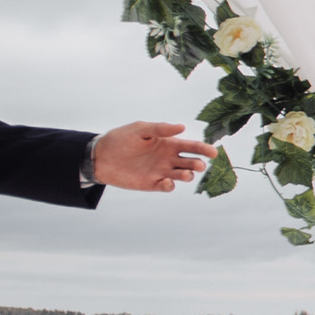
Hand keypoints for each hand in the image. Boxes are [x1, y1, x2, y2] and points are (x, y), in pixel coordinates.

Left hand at [92, 121, 216, 190]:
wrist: (101, 157)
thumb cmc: (121, 139)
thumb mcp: (140, 129)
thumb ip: (161, 129)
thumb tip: (182, 127)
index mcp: (169, 144)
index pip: (192, 147)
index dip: (204, 149)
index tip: (214, 153)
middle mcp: (168, 159)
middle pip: (190, 162)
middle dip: (197, 164)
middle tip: (198, 165)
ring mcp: (161, 172)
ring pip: (182, 175)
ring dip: (187, 175)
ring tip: (185, 174)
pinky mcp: (151, 184)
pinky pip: (166, 186)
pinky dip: (170, 185)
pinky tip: (167, 182)